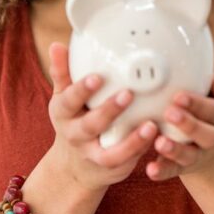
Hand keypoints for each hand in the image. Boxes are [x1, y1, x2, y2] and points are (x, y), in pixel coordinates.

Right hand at [46, 41, 158, 192]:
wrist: (74, 166)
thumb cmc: (75, 120)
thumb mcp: (64, 98)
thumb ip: (63, 73)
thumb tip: (57, 45)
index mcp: (64, 114)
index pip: (69, 100)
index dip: (82, 89)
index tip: (98, 76)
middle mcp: (77, 136)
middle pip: (90, 125)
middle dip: (108, 111)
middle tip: (128, 94)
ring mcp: (94, 155)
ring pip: (112, 153)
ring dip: (132, 141)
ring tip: (151, 125)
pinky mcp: (113, 168)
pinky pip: (128, 162)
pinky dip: (142, 150)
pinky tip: (157, 135)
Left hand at [145, 73, 213, 180]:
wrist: (213, 143)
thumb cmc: (209, 107)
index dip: (198, 104)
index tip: (179, 96)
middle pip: (207, 134)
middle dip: (188, 124)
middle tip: (170, 113)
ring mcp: (198, 154)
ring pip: (189, 155)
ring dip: (175, 150)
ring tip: (160, 142)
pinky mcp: (183, 167)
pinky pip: (173, 170)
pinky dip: (162, 170)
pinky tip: (151, 169)